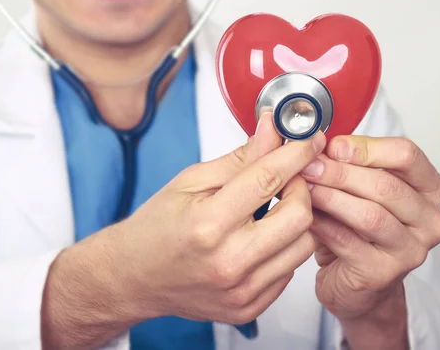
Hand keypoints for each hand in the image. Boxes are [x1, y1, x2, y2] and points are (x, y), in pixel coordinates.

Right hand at [41, 113, 326, 348]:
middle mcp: (228, 262)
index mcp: (207, 225)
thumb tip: (271, 131)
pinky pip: (289, 271)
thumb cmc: (155, 228)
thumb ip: (238, 159)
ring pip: (303, 246)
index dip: (295, 153)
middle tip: (286, 178)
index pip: (268, 179)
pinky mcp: (248, 307)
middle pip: (299, 216)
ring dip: (296, 220)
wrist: (133, 277)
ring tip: (272, 211)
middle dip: (301, 188)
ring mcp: (240, 291)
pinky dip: (283, 249)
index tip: (306, 141)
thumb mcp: (190, 182)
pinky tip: (260, 240)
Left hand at [300, 135, 439, 347]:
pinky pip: (348, 242)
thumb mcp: (355, 188)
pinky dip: (323, 225)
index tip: (332, 145)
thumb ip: (344, 162)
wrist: (354, 282)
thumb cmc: (354, 229)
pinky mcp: (384, 273)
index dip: (365, 148)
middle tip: (308, 165)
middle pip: (386, 185)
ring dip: (331, 197)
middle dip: (340, 172)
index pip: (406, 155)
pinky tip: (305, 216)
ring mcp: (411, 249)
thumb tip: (313, 140)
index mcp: (428, 187)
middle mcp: (429, 219)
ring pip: (370, 215)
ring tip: (304, 188)